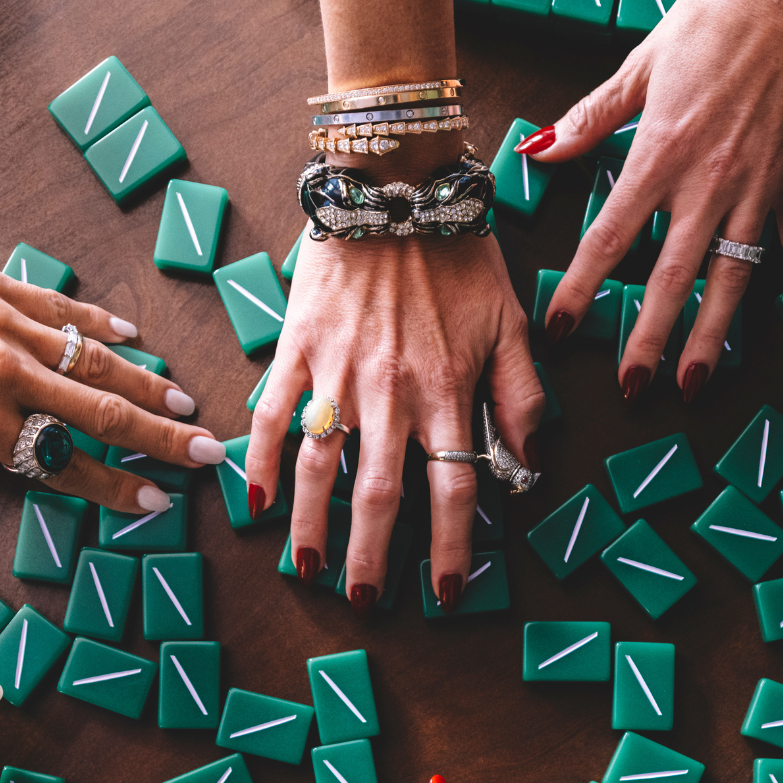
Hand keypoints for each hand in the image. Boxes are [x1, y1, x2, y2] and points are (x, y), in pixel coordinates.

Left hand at [0, 209, 227, 509]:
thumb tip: (20, 436)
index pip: (64, 462)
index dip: (116, 485)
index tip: (155, 501)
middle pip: (98, 414)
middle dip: (159, 438)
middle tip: (206, 455)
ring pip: (91, 361)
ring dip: (144, 385)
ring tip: (183, 404)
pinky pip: (57, 309)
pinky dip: (99, 325)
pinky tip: (130, 338)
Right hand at [242, 232, 540, 610]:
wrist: (393, 181)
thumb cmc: (457, 251)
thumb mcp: (512, 322)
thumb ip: (522, 397)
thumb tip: (528, 463)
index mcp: (448, 390)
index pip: (453, 490)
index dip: (452, 548)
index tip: (446, 591)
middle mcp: (390, 391)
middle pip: (378, 496)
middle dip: (372, 558)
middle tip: (367, 601)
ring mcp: (336, 373)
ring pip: (316, 467)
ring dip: (310, 527)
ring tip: (309, 569)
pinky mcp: (296, 348)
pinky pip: (269, 416)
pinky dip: (256, 463)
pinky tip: (254, 503)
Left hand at [530, 0, 782, 399]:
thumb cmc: (718, 13)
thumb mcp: (644, 62)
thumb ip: (593, 117)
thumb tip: (541, 151)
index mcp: (662, 152)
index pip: (611, 236)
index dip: (582, 287)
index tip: (561, 329)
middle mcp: (710, 181)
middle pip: (672, 276)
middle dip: (649, 339)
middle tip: (633, 389)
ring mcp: (760, 185)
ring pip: (734, 276)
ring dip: (714, 336)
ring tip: (695, 382)